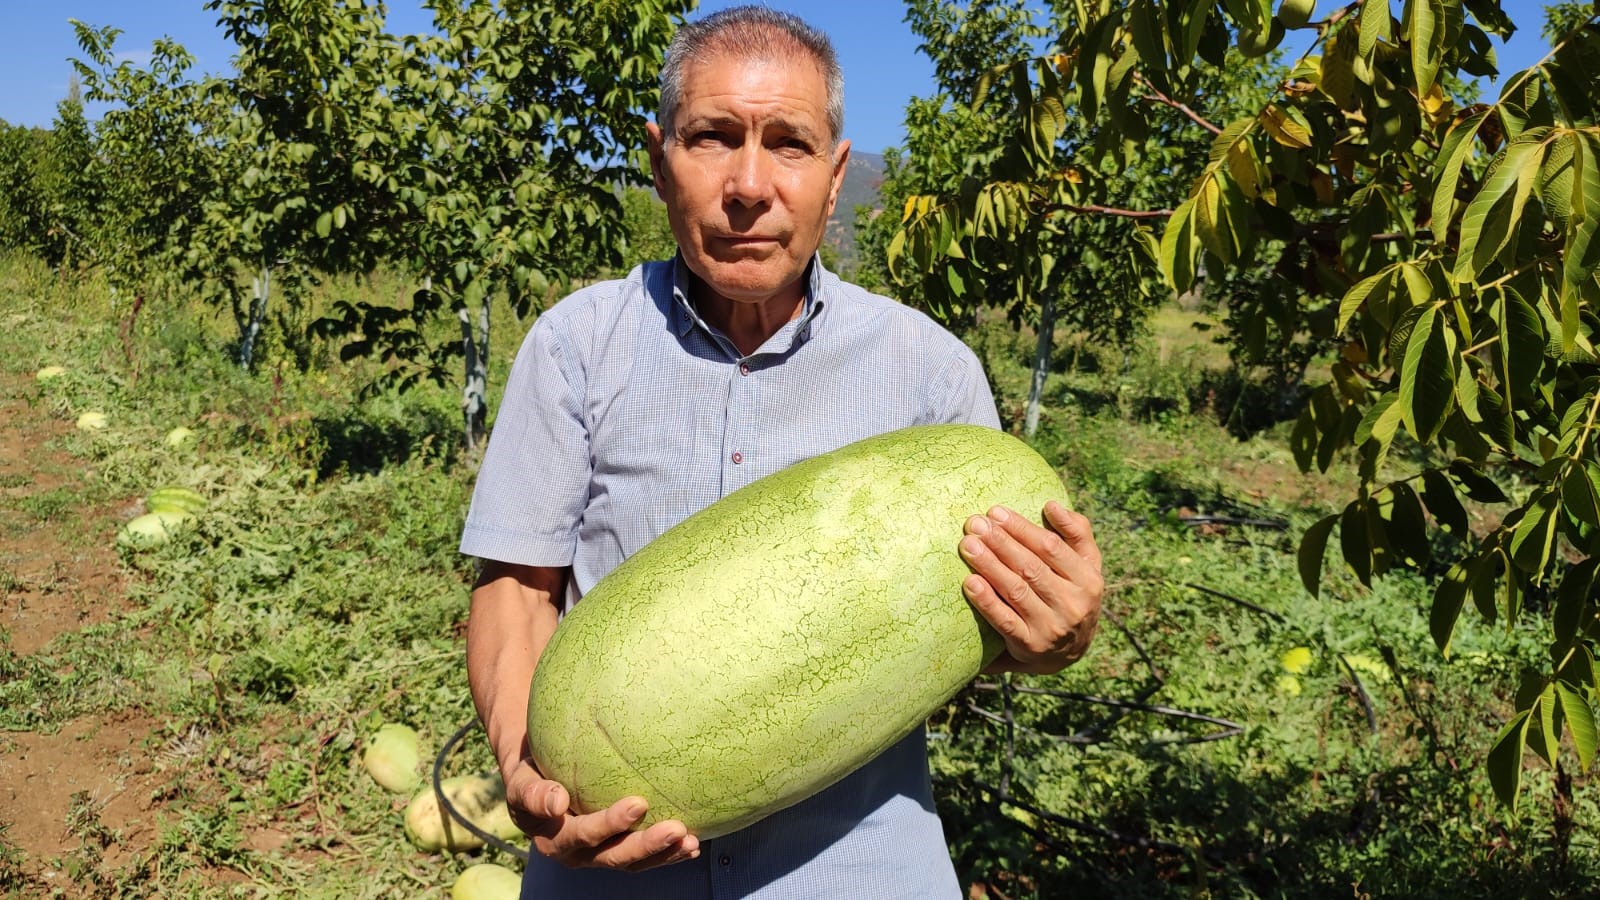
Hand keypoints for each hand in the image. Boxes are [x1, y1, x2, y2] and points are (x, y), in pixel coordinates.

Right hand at [504, 757, 699, 870]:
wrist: (536, 785)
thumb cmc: (530, 776)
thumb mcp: (521, 782)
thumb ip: (533, 792)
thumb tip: (556, 802)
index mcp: (554, 839)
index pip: (584, 833)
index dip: (611, 824)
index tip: (639, 803)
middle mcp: (578, 854)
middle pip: (615, 855)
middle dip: (646, 846)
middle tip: (676, 828)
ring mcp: (599, 855)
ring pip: (633, 862)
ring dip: (663, 854)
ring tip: (691, 842)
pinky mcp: (617, 850)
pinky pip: (644, 858)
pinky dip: (668, 854)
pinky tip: (694, 845)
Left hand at [958, 500, 1102, 673]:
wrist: (1069, 652)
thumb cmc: (1071, 593)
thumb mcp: (1086, 565)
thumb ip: (1076, 533)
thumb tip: (1053, 505)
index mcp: (1088, 579)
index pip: (1051, 547)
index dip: (1022, 528)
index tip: (995, 512)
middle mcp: (1073, 604)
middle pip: (1031, 567)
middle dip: (1000, 542)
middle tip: (974, 524)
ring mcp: (1052, 627)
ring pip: (1016, 591)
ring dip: (990, 565)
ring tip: (968, 545)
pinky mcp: (1031, 646)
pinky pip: (1005, 621)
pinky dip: (987, 601)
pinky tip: (970, 583)